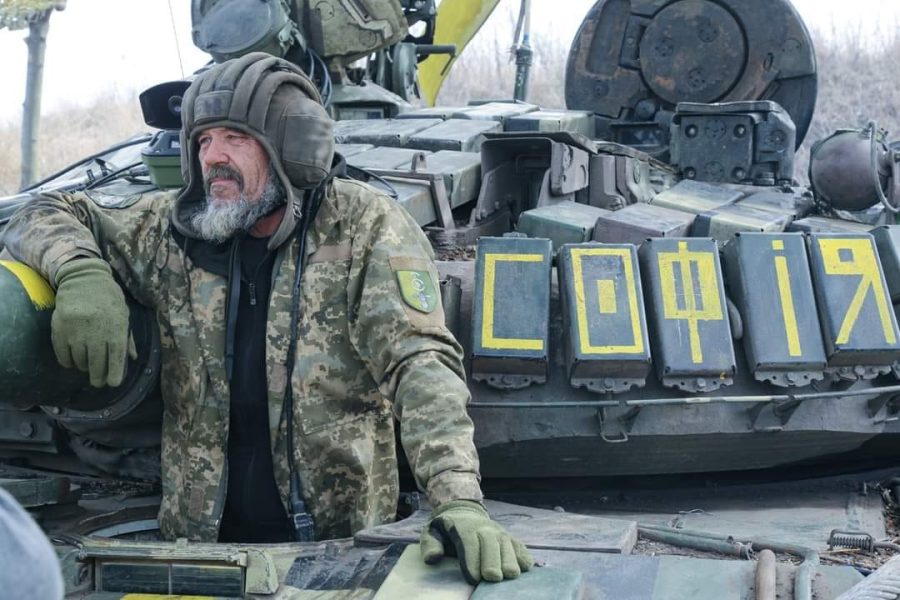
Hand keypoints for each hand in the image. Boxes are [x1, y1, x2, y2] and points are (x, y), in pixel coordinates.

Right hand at [52, 258, 134, 386]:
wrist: (84, 279)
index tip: (113, 383)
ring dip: (84, 368)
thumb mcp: (124, 316)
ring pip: (79, 362)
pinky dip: (68, 362)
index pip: (115, 359)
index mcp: (115, 329)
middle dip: (98, 377)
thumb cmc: (109, 299)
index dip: (114, 375)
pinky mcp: (59, 329)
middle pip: (96, 365)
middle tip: (98, 381)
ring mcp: (76, 331)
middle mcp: (96, 332)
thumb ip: (127, 338)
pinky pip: (63, 355)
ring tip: (87, 366)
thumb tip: (131, 359)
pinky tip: (73, 362)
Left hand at [419, 499, 533, 584]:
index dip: (471, 560)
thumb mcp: (431, 532)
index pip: (469, 543)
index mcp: (464, 528)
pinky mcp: (511, 539)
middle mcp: (485, 529)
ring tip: (510, 575)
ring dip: (510, 560)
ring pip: (508, 545)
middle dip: (492, 561)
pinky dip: (523, 556)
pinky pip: (520, 547)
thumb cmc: (447, 529)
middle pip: (491, 544)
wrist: (463, 511)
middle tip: (492, 578)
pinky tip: (525, 568)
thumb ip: (430, 545)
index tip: (473, 578)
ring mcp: (500, 533)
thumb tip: (433, 558)